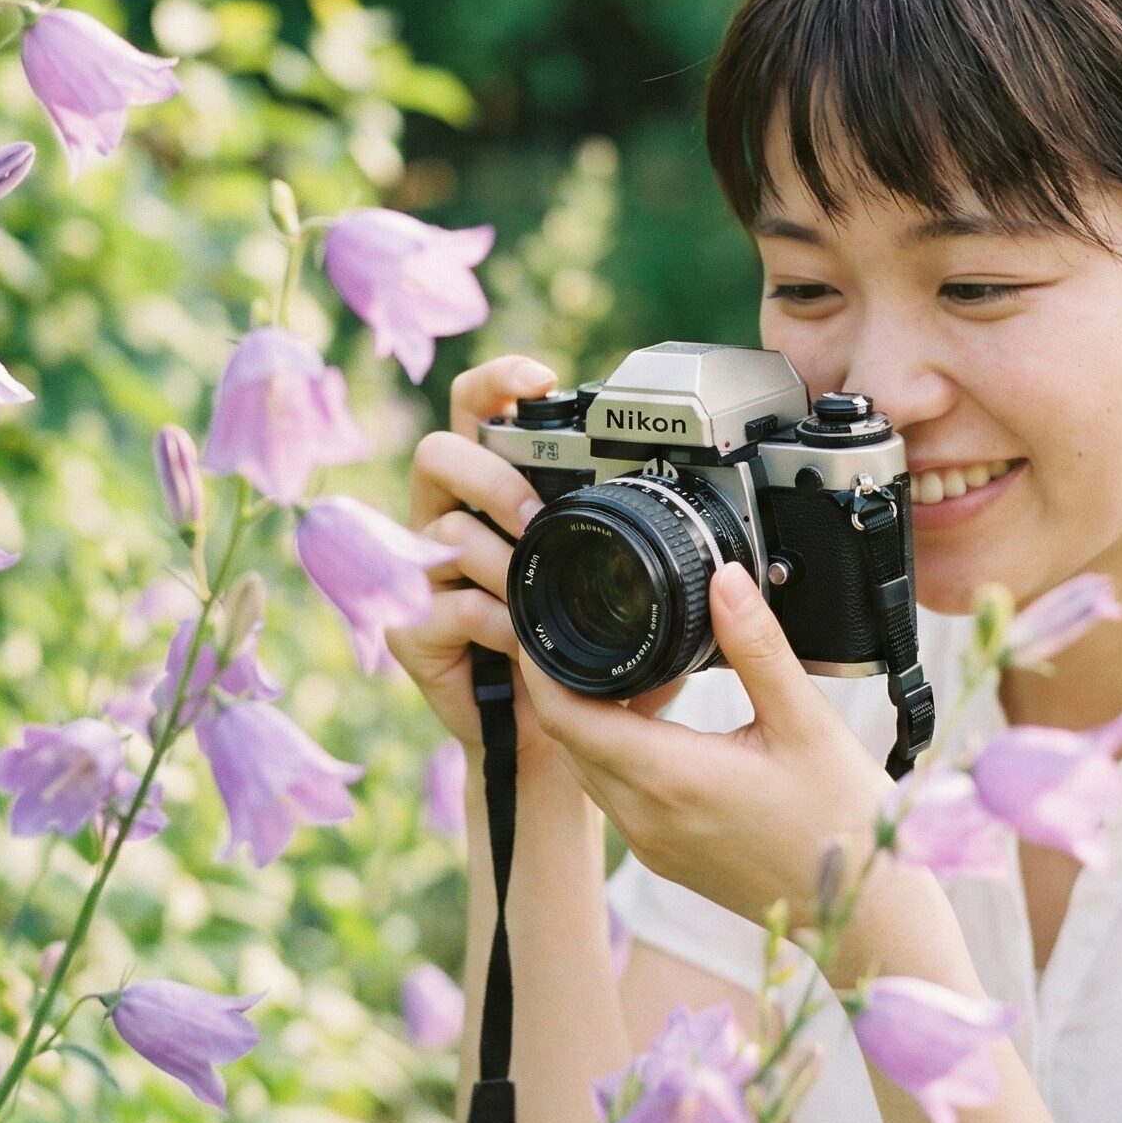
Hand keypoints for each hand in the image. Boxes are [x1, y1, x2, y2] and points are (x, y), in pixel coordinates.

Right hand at [385, 355, 696, 761]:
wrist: (558, 743)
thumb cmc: (591, 653)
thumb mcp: (627, 590)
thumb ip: (646, 545)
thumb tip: (708, 517)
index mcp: (494, 491)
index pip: (477, 412)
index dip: (496, 383)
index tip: (538, 379)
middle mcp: (449, 520)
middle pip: (439, 453)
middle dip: (491, 477)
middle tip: (533, 513)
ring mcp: (424, 574)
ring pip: (442, 528)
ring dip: (499, 556)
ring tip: (535, 586)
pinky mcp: (413, 629)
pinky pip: (444, 604)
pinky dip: (492, 621)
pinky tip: (520, 640)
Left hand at [515, 559, 891, 931]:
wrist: (864, 912)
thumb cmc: (841, 820)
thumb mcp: (805, 720)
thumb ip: (757, 646)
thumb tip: (725, 580)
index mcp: (668, 778)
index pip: (565, 716)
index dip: (540, 667)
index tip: (540, 622)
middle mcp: (645, 817)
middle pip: (567, 739)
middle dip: (563, 683)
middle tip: (586, 627)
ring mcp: (651, 843)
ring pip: (588, 768)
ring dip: (592, 719)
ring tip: (631, 667)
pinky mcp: (665, 857)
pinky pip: (615, 794)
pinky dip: (616, 751)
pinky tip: (660, 721)